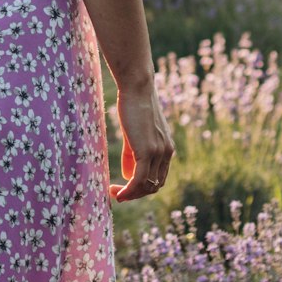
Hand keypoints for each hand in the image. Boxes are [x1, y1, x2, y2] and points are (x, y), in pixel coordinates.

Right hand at [109, 76, 173, 203]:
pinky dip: (129, 190)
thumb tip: (128, 175)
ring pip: (147, 185)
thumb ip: (133, 153)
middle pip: (154, 185)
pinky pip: (139, 179)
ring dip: (131, 194)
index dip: (142, 188)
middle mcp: (166, 153)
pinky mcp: (147, 151)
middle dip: (136, 194)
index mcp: (166, 149)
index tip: (125, 188)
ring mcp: (158, 152)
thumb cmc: (134, 104)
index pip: (158, 178)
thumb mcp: (136, 132)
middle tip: (118, 194)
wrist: (137, 87)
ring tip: (115, 193)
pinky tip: (118, 193)